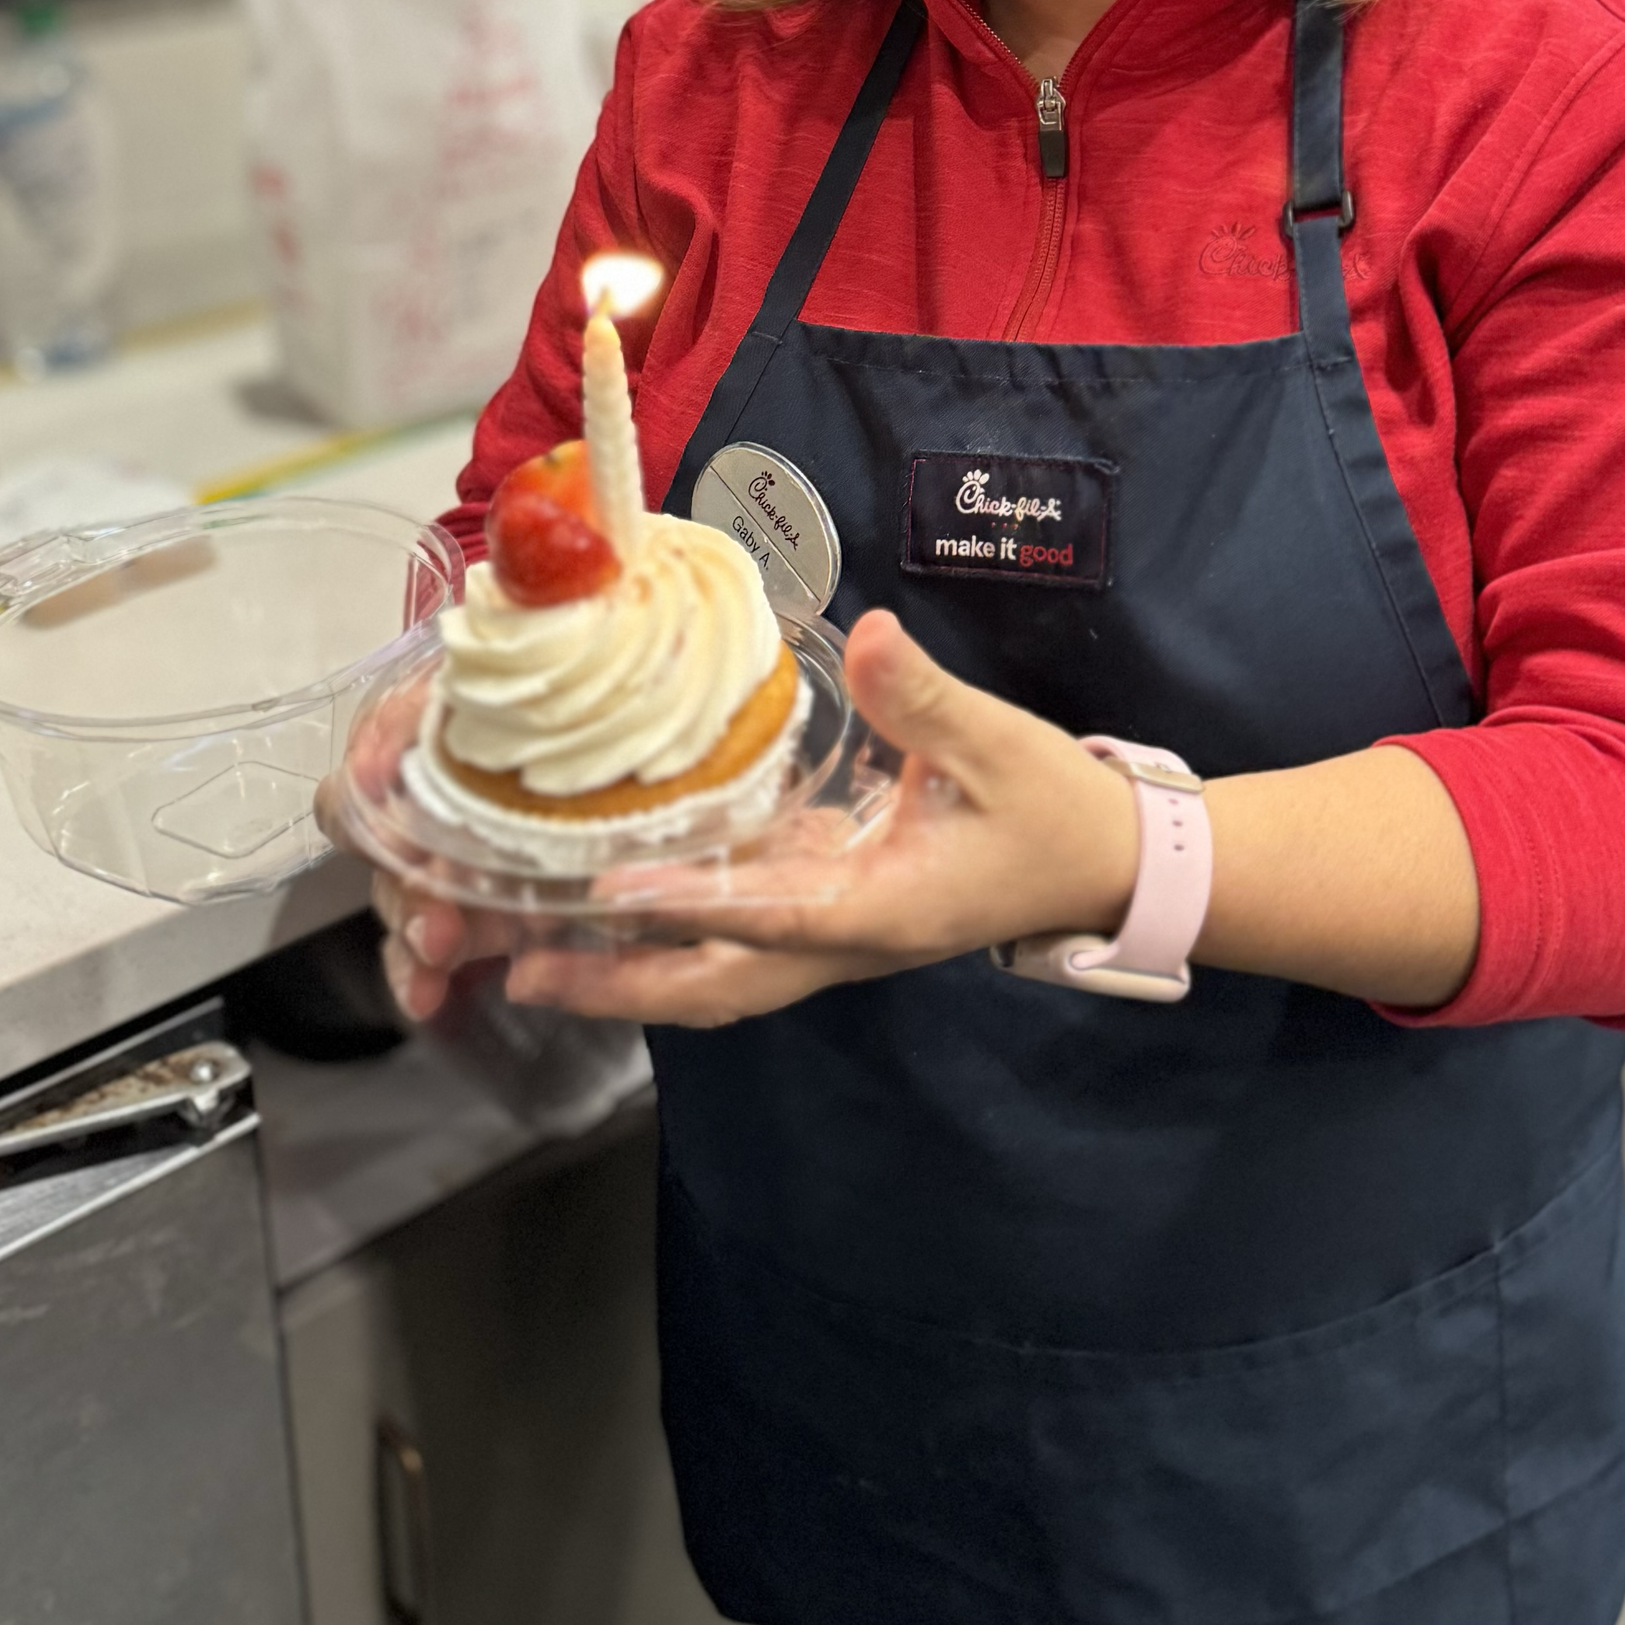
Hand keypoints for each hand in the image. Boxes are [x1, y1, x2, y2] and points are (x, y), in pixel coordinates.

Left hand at [319, 611, 1138, 1029]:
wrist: (1105, 864)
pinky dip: (668, 939)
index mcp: (883, 911)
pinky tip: (611, 907)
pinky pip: (735, 945)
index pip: (767, 915)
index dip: (686, 907)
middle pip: (714, 987)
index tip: (605, 893)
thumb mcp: (1000, 746)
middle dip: (618, 987)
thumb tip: (872, 637)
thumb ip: (927, 700)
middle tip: (519, 967)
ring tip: (532, 955)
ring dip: (629, 975)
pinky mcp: (833, 913)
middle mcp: (844, 942)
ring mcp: (835, 938)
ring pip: (717, 978)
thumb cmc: (1054, 810)